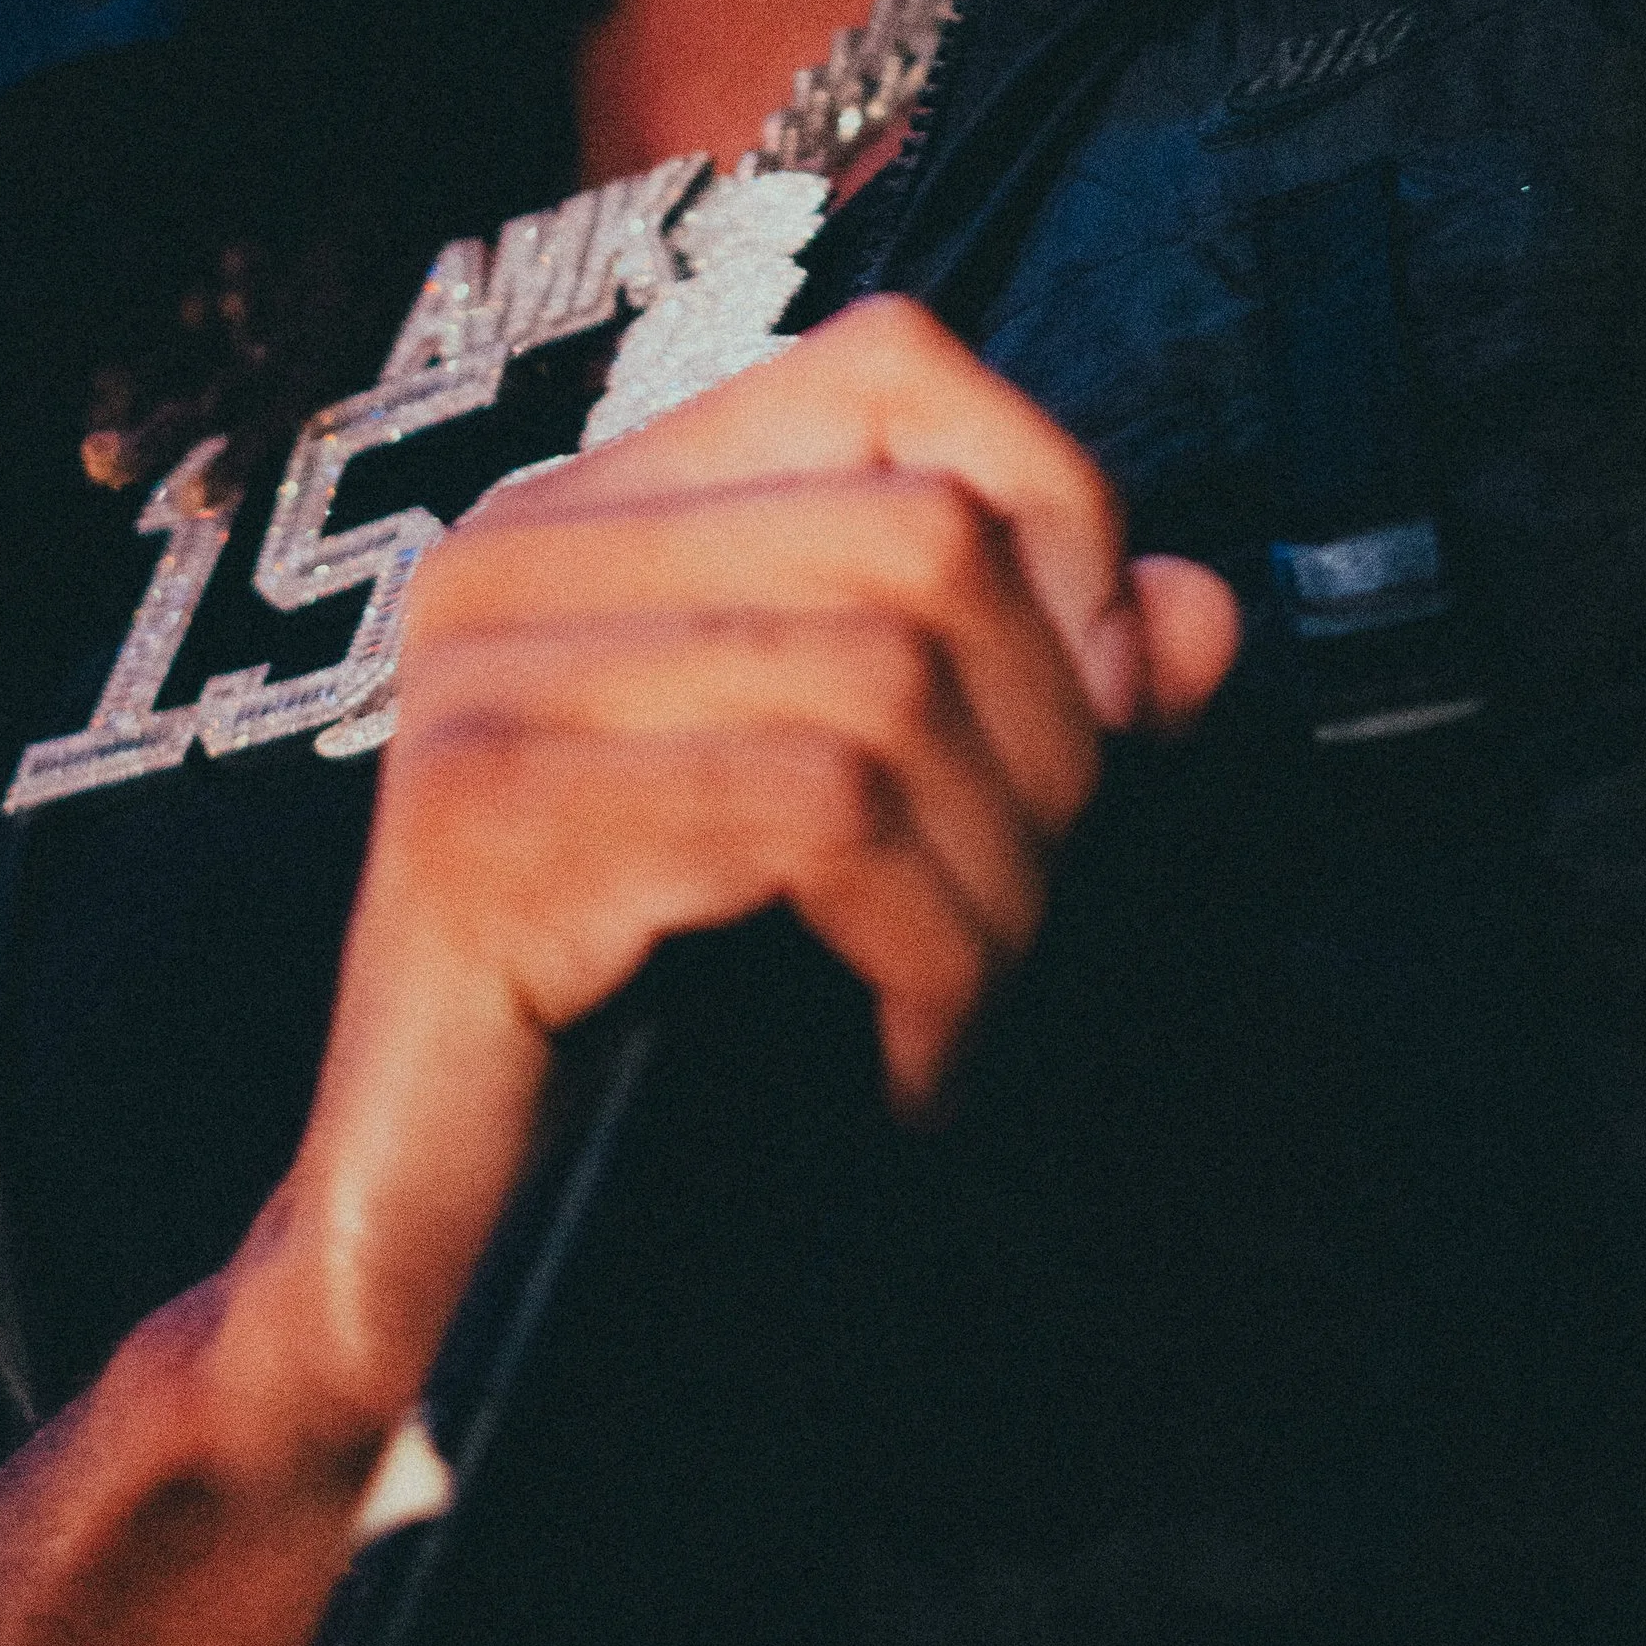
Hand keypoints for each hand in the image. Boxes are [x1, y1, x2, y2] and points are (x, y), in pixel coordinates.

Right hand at [215, 296, 1240, 1462]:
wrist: (448, 1280)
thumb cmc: (674, 1041)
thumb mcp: (891, 827)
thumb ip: (1043, 693)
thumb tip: (1196, 611)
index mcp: (609, 510)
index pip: (891, 364)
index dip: (1053, 507)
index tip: (1110, 707)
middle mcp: (524, 552)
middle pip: (925, 534)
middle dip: (1050, 744)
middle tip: (1028, 911)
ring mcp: (485, 678)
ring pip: (890, 679)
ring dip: (996, 884)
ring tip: (970, 1003)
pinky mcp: (483, 822)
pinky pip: (819, 817)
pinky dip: (923, 959)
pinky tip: (909, 1067)